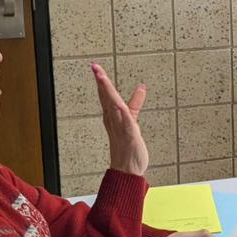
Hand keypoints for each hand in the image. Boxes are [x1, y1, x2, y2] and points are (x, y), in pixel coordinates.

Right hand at [91, 62, 148, 176]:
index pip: (105, 95)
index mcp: (112, 116)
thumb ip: (135, 103)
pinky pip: (125, 121)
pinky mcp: (129, 135)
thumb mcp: (132, 120)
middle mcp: (114, 120)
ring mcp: (121, 127)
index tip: (95, 67)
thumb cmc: (128, 147)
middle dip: (100, 81)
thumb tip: (141, 87)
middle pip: (106, 97)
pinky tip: (118, 104)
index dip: (101, 81)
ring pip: (113, 105)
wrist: (127, 169)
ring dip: (107, 92)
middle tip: (94, 66)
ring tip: (101, 77)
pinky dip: (121, 111)